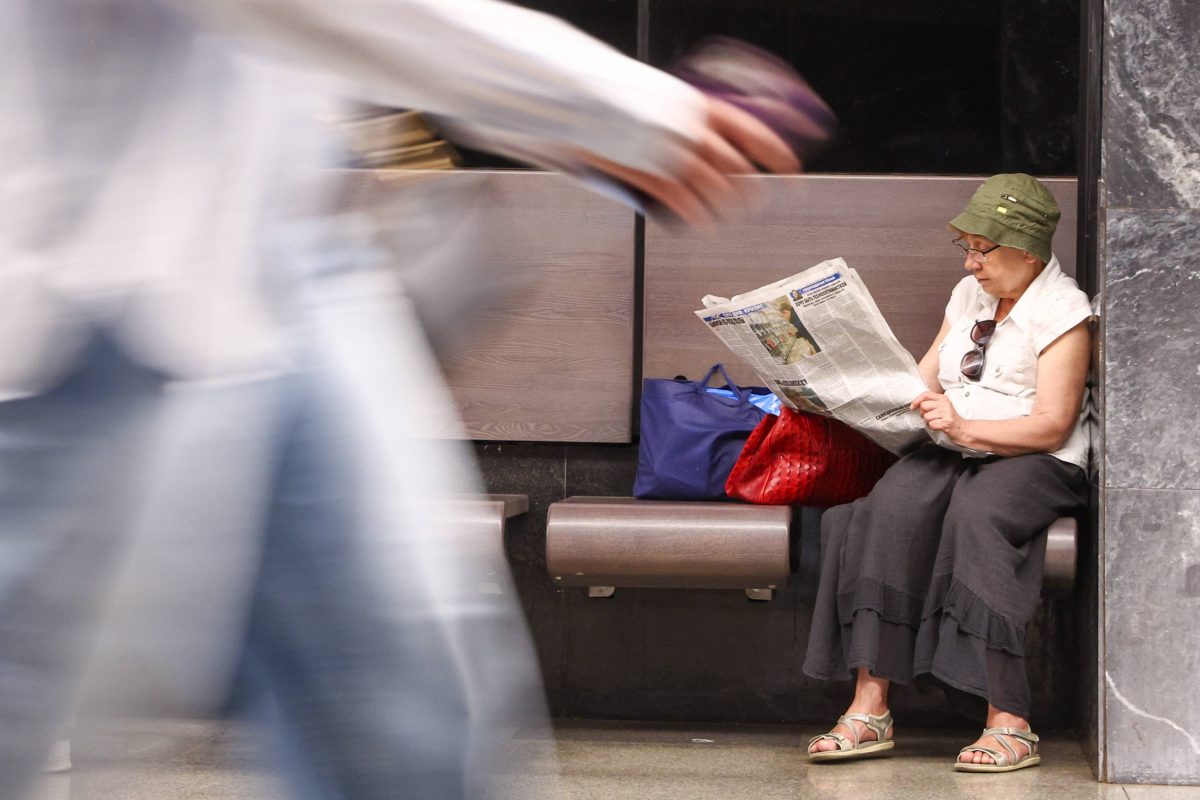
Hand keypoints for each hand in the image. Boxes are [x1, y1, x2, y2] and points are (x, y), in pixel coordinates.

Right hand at [576, 97, 799, 227]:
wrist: (580, 96)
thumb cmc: (617, 100)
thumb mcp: (663, 100)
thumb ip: (687, 123)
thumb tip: (707, 156)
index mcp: (702, 105)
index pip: (756, 134)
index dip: (779, 159)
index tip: (795, 177)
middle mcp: (694, 128)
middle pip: (738, 170)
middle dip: (749, 193)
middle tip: (748, 205)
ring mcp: (674, 152)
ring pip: (718, 191)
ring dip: (725, 211)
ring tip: (723, 219)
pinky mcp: (653, 174)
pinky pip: (688, 204)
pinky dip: (699, 218)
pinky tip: (702, 225)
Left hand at [911, 391, 966, 441]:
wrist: (962, 429)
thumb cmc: (949, 418)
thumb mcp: (942, 406)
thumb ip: (931, 403)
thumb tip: (916, 404)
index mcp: (943, 398)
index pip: (926, 394)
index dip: (916, 400)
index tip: (912, 406)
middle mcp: (945, 404)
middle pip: (923, 406)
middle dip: (923, 413)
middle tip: (930, 417)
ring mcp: (946, 413)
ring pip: (926, 416)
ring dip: (928, 422)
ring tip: (936, 421)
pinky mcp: (946, 422)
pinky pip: (931, 424)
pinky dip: (932, 427)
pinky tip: (938, 426)